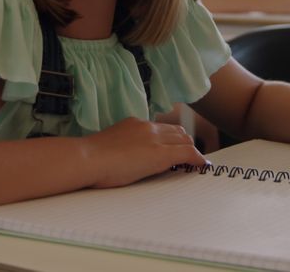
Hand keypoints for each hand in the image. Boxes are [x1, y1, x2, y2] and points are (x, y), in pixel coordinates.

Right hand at [82, 117, 206, 188]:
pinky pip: (187, 152)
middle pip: (176, 131)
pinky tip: (201, 166)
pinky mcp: (161, 153)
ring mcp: (155, 139)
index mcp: (133, 124)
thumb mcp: (109, 146)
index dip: (171, 138)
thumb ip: (121, 146)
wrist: (87, 158)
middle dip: (184, 142)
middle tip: (188, 156)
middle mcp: (147, 127)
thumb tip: (124, 157)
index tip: (173, 147)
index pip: (160, 128)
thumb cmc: (90, 158)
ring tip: (195, 162)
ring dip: (190, 149)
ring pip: (184, 139)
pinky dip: (197, 158)